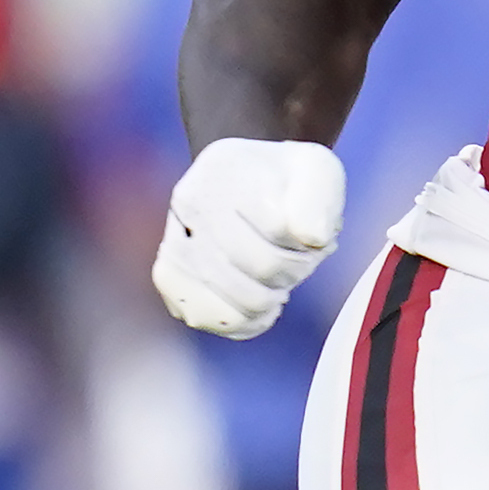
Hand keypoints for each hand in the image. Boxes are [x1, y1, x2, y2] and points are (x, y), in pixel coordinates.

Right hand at [153, 136, 343, 340]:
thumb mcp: (316, 170)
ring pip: (236, 302)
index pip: (279, 229)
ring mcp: (174, 239)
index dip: (310, 245)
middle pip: (262, 268)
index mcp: (223, 169)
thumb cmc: (285, 182)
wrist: (247, 186)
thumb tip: (313, 236)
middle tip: (298, 260)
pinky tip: (258, 304)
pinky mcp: (169, 276)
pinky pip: (209, 318)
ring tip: (276, 279)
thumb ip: (319, 198)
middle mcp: (188, 202)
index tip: (311, 236)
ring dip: (271, 299)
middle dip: (294, 271)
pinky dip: (244, 321)